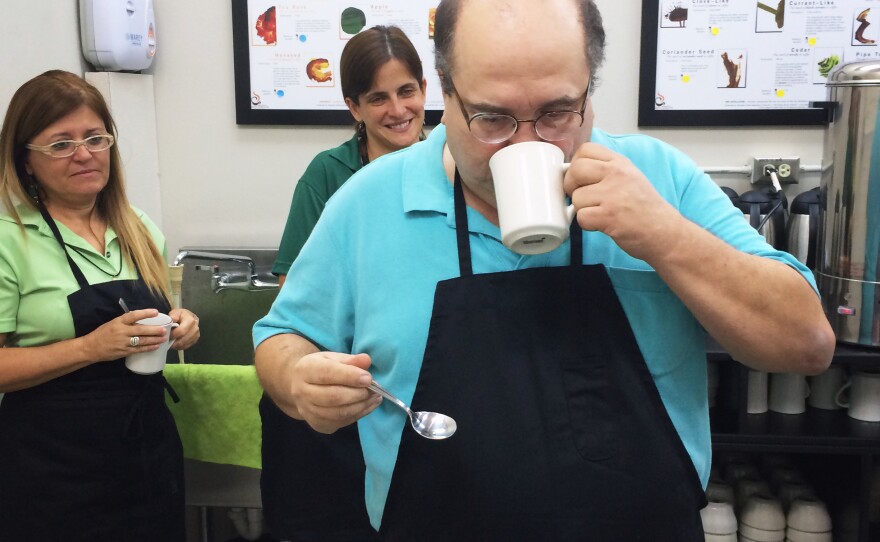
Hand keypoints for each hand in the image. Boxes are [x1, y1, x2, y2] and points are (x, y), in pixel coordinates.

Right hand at [82, 308, 167, 361]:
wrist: (91, 347)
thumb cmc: (103, 333)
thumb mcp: (113, 323)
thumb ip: (126, 322)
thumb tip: (142, 320)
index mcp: (118, 322)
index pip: (133, 315)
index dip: (145, 313)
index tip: (156, 312)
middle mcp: (121, 331)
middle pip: (140, 330)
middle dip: (154, 330)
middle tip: (164, 329)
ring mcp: (123, 342)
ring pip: (142, 341)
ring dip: (154, 340)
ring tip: (164, 338)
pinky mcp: (124, 352)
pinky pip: (139, 349)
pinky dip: (148, 348)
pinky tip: (156, 346)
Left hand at [168, 308, 199, 349]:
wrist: (187, 317)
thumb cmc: (180, 315)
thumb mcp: (176, 312)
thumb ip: (173, 315)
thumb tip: (172, 319)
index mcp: (191, 320)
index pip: (182, 331)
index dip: (173, 334)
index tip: (166, 335)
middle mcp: (195, 328)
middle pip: (183, 339)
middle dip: (173, 342)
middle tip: (167, 340)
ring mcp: (196, 335)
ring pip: (184, 344)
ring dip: (176, 345)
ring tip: (170, 342)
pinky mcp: (195, 340)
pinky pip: (186, 346)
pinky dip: (179, 346)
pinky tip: (175, 343)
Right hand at [287, 351, 380, 433]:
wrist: (302, 386)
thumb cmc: (321, 368)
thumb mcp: (333, 358)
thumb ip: (351, 359)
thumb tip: (366, 360)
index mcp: (305, 369)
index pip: (327, 373)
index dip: (350, 376)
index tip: (368, 378)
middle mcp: (301, 392)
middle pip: (333, 397)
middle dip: (358, 394)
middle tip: (374, 389)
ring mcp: (307, 411)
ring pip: (338, 413)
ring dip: (361, 406)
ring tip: (375, 397)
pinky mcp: (317, 424)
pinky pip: (341, 423)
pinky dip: (358, 415)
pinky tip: (368, 405)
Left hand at [564, 142, 686, 262]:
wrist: (665, 232)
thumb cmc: (645, 209)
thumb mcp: (630, 177)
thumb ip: (606, 170)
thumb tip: (574, 171)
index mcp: (620, 163)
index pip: (586, 149)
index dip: (577, 164)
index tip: (581, 177)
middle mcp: (617, 174)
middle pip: (575, 169)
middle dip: (572, 186)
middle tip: (583, 197)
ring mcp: (613, 194)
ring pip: (576, 197)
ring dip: (582, 209)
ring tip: (600, 213)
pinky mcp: (608, 215)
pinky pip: (581, 217)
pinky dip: (587, 224)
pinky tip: (601, 224)